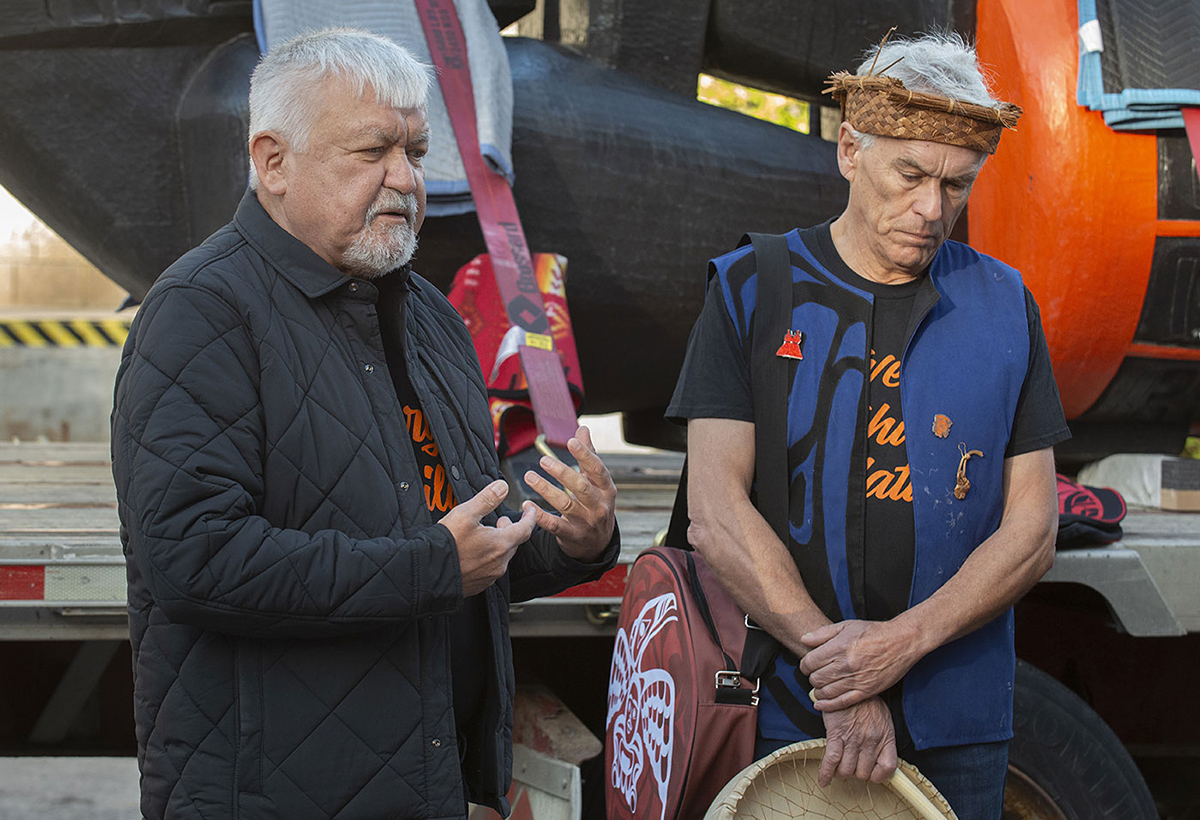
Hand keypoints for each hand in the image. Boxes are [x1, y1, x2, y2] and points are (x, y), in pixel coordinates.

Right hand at [441, 479, 536, 595]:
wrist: (427, 573)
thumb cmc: (446, 544)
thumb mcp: (466, 514)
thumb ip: (487, 499)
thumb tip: (502, 486)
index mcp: (501, 544)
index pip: (525, 529)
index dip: (530, 517)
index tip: (530, 510)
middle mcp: (499, 563)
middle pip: (513, 543)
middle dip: (510, 529)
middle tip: (501, 520)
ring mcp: (490, 576)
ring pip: (502, 556)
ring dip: (499, 543)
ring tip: (486, 534)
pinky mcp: (479, 585)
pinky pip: (491, 569)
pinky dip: (488, 557)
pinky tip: (476, 552)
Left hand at [523, 426, 616, 561]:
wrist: (597, 543)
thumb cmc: (595, 503)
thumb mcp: (597, 482)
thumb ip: (589, 455)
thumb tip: (583, 428)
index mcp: (606, 489)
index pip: (598, 469)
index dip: (585, 455)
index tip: (570, 441)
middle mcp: (598, 505)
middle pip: (581, 487)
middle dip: (562, 473)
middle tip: (543, 460)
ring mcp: (585, 522)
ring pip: (565, 505)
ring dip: (545, 490)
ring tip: (529, 476)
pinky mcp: (571, 535)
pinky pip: (554, 525)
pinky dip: (540, 515)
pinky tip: (526, 504)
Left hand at [799, 620, 919, 710]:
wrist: (901, 642)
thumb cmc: (873, 632)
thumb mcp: (846, 625)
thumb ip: (823, 633)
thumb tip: (804, 639)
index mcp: (839, 647)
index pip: (810, 662)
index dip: (805, 665)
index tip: (807, 665)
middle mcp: (846, 665)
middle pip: (816, 678)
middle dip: (812, 677)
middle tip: (815, 675)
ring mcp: (856, 680)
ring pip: (826, 692)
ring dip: (818, 691)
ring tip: (819, 687)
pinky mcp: (867, 691)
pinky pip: (842, 702)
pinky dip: (828, 705)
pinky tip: (820, 704)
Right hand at [819, 695, 897, 786]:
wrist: (847, 681)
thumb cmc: (865, 701)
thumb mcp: (883, 717)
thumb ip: (883, 737)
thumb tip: (880, 756)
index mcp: (885, 736)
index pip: (888, 768)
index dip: (878, 776)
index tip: (871, 774)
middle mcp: (871, 740)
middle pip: (863, 772)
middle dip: (855, 772)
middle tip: (850, 764)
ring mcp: (853, 738)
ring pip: (847, 770)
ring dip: (841, 772)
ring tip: (838, 766)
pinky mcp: (835, 734)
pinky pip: (831, 760)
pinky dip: (826, 773)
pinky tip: (823, 780)